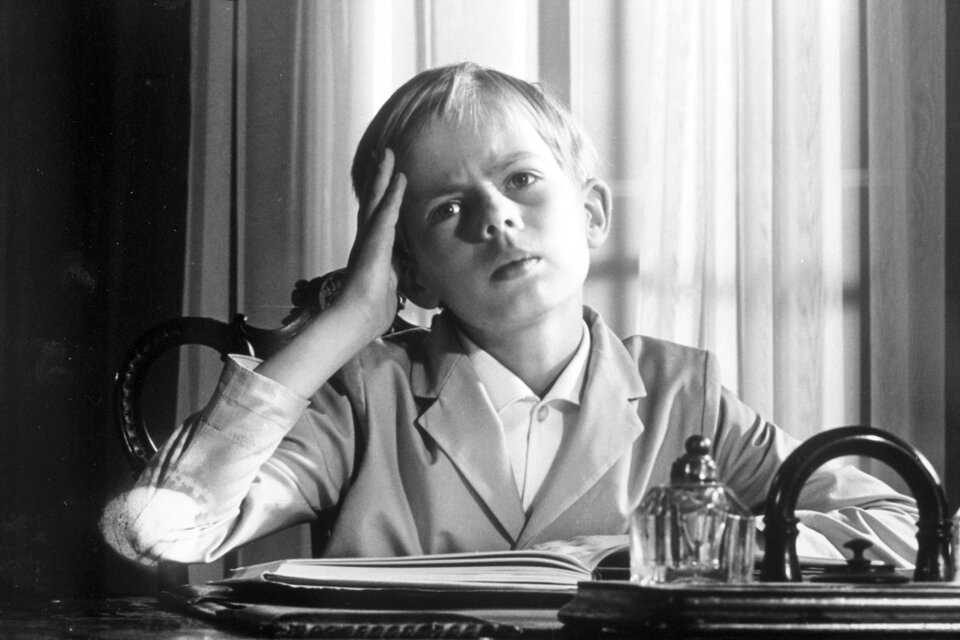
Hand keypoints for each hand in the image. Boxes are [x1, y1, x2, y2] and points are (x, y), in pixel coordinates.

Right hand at [341, 149, 406, 337]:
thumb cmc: (371, 312)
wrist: (356, 319)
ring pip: (376, 201)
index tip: (389, 181)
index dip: (383, 200)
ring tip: (387, 155)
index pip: (379, 220)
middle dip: (379, 179)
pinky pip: (386, 213)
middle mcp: (367, 241)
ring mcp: (369, 239)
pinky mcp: (374, 242)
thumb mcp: (389, 291)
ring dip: (383, 177)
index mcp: (371, 252)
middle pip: (373, 202)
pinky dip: (393, 195)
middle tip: (384, 155)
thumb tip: (401, 283)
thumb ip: (393, 280)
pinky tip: (400, 178)